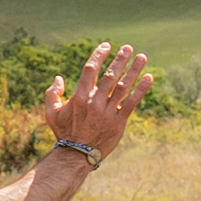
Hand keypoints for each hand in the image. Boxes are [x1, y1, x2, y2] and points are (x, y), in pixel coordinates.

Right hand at [36, 41, 157, 161]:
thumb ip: (51, 94)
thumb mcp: (51, 113)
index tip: (107, 46)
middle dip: (120, 60)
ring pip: (123, 86)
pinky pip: (132, 103)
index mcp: (79, 97)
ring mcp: (107, 112)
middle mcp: (95, 102)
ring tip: (142, 57)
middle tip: (128, 48)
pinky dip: (141, 90)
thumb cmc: (64, 133)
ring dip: (134, 70)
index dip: (99, 55)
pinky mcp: (118, 122)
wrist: (76, 155)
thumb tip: (58, 78)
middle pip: (110, 75)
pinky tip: (149, 78)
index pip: (90, 70)